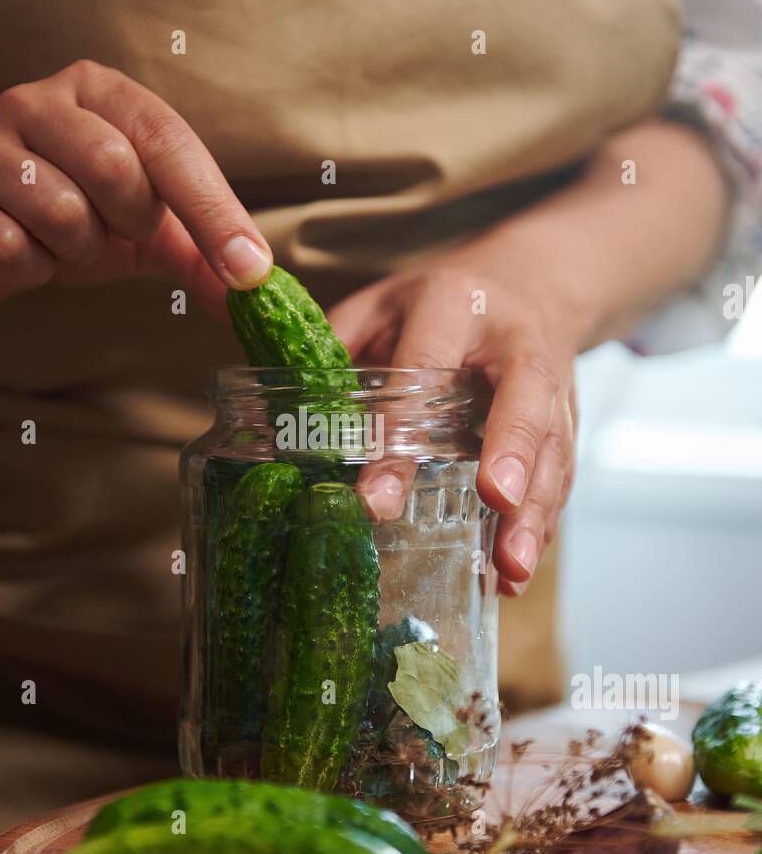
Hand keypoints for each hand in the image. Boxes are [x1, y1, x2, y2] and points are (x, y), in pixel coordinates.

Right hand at [0, 60, 272, 311]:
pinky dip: (30, 268)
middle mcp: (38, 100)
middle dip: (128, 223)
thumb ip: (208, 256)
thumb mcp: (151, 231)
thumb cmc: (76, 217)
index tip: (248, 270)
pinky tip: (20, 252)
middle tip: (111, 232)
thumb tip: (261, 296)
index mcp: (100, 91)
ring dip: (77, 251)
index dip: (213, 209)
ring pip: (62, 211)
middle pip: (114, 167)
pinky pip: (11, 245)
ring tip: (60, 240)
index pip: (168, 139)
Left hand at [327, 234, 578, 596]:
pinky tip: (515, 572)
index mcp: (456, 304)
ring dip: (535, 511)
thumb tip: (284, 420)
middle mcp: (515, 342)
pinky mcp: (570, 420)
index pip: (427, 368)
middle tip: (496, 505)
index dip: (401, 435)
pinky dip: (542, 524)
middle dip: (512, 453)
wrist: (537, 281)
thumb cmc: (443, 300)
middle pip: (523, 399)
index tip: (376, 499)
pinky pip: (562, 474)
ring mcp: (554, 383)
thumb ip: (336, 347)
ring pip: (553, 447)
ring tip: (510, 570)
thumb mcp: (382, 301)